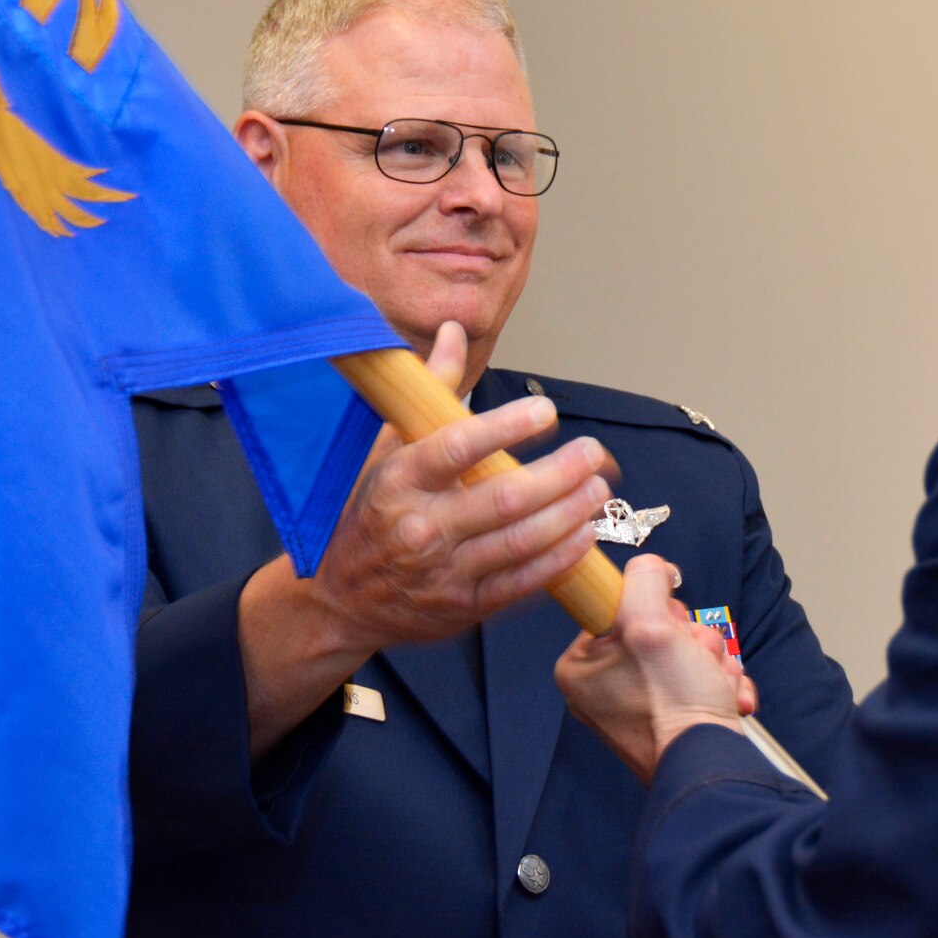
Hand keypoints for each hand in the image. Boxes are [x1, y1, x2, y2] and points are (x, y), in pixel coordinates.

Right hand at [239, 322, 608, 755]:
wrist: (341, 599)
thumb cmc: (370, 513)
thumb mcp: (387, 449)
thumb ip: (428, 392)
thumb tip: (453, 331)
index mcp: (399, 480)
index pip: (457, 447)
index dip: (507, 427)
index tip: (546, 411)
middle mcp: (420, 526)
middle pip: (504, 498)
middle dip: (559, 474)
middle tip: (593, 452)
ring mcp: (444, 571)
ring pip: (521, 541)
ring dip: (569, 513)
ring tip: (597, 488)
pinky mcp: (464, 606)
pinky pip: (522, 583)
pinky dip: (559, 559)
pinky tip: (585, 534)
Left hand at [555, 554, 756, 780]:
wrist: (711, 766)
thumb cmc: (673, 705)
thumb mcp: (650, 623)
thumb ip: (645, 579)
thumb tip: (655, 569)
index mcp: (580, 667)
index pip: (620, 606)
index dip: (654, 611)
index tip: (666, 630)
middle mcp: (603, 687)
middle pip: (658, 627)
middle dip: (692, 640)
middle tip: (694, 659)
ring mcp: (638, 704)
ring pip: (687, 649)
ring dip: (711, 659)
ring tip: (711, 682)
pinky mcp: (671, 717)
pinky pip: (700, 676)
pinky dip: (719, 682)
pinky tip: (722, 696)